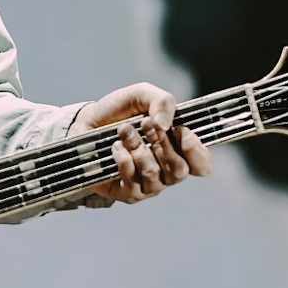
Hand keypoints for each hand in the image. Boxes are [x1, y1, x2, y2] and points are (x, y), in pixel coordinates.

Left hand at [74, 82, 212, 204]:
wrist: (85, 123)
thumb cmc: (120, 111)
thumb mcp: (142, 95)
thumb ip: (161, 101)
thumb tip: (166, 124)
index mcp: (179, 150)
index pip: (202, 165)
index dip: (196, 151)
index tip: (180, 130)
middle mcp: (167, 172)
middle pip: (179, 170)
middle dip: (162, 143)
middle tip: (144, 123)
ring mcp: (148, 185)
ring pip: (154, 174)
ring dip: (138, 148)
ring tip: (123, 131)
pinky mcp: (126, 193)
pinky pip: (132, 183)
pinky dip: (123, 161)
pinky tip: (115, 146)